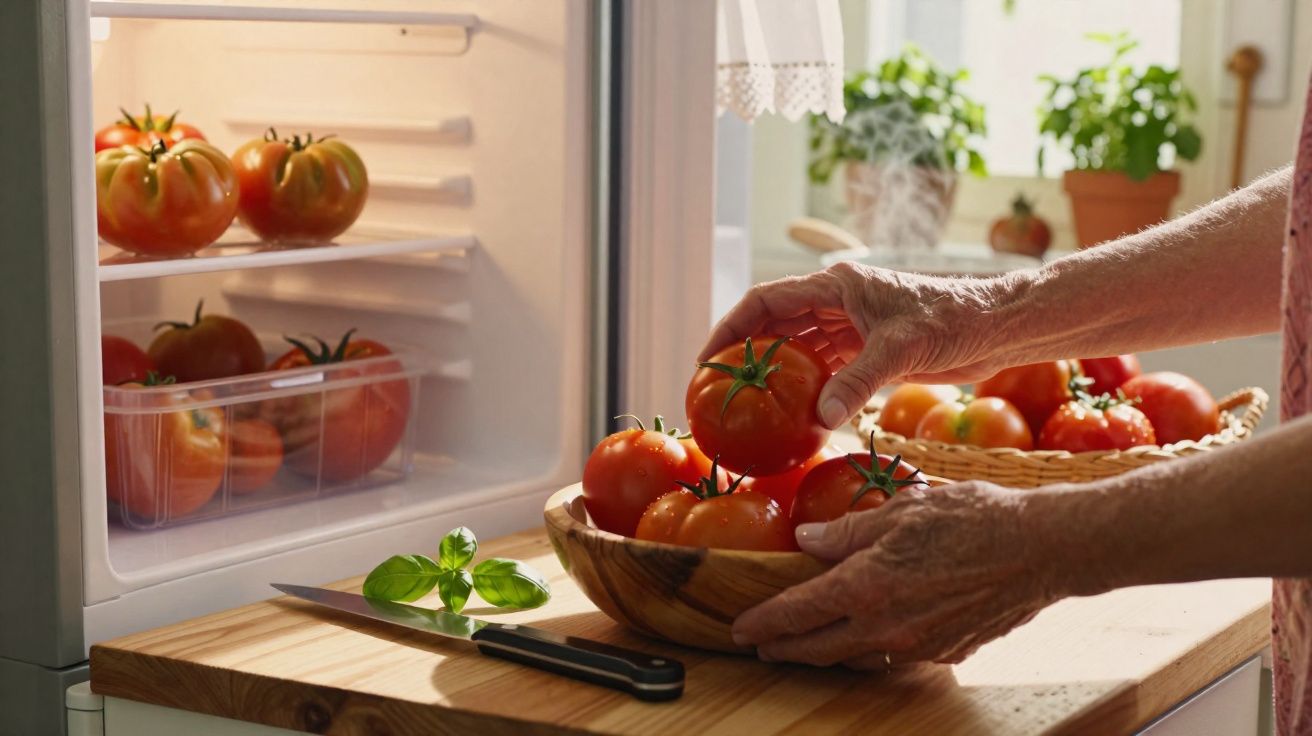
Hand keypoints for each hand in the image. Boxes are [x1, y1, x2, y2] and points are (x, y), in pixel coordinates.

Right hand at [699, 262, 1018, 428]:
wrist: (997, 327)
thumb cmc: (953, 321)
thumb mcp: (901, 349)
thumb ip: (857, 382)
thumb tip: (821, 419)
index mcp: (836, 285)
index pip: (765, 301)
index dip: (731, 327)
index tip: (707, 359)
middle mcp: (837, 303)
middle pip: (775, 326)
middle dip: (745, 354)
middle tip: (717, 390)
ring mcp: (852, 328)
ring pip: (799, 351)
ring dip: (776, 376)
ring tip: (747, 407)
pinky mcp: (869, 352)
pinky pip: (826, 371)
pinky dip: (808, 392)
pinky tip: (793, 417)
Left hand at [731, 481, 1063, 667]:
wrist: (1043, 550)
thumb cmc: (974, 518)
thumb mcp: (901, 510)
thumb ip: (847, 531)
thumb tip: (807, 541)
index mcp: (867, 586)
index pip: (798, 613)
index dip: (764, 623)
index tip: (741, 629)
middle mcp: (886, 626)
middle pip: (819, 648)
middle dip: (785, 648)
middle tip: (763, 645)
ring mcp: (918, 646)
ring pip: (857, 656)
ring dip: (828, 651)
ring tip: (808, 641)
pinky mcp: (946, 653)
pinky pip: (896, 654)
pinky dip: (873, 646)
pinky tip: (870, 631)